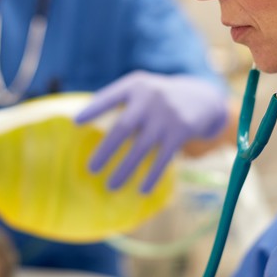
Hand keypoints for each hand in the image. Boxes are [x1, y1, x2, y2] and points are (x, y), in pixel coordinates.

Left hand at [76, 71, 227, 192]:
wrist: (201, 96)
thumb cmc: (158, 98)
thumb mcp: (142, 89)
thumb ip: (119, 101)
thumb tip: (81, 123)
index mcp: (135, 85)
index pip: (110, 96)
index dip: (93, 109)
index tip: (76, 123)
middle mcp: (150, 98)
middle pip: (124, 127)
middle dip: (106, 150)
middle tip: (91, 170)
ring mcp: (167, 115)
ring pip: (142, 147)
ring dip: (125, 169)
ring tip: (111, 186)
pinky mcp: (181, 130)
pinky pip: (163, 157)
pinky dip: (152, 175)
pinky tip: (142, 190)